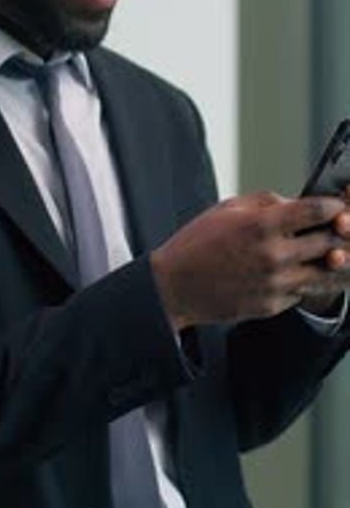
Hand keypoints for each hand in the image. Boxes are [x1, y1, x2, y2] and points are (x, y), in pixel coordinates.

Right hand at [151, 192, 349, 329]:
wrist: (174, 286)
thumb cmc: (197, 242)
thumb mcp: (228, 208)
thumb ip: (267, 202)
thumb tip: (297, 204)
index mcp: (261, 225)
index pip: (316, 211)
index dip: (333, 206)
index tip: (337, 206)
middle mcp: (273, 256)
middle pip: (327, 242)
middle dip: (338, 232)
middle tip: (342, 228)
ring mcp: (275, 284)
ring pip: (323, 273)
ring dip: (330, 261)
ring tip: (333, 252)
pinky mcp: (272, 305)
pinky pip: (301, 291)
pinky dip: (305, 280)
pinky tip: (302, 271)